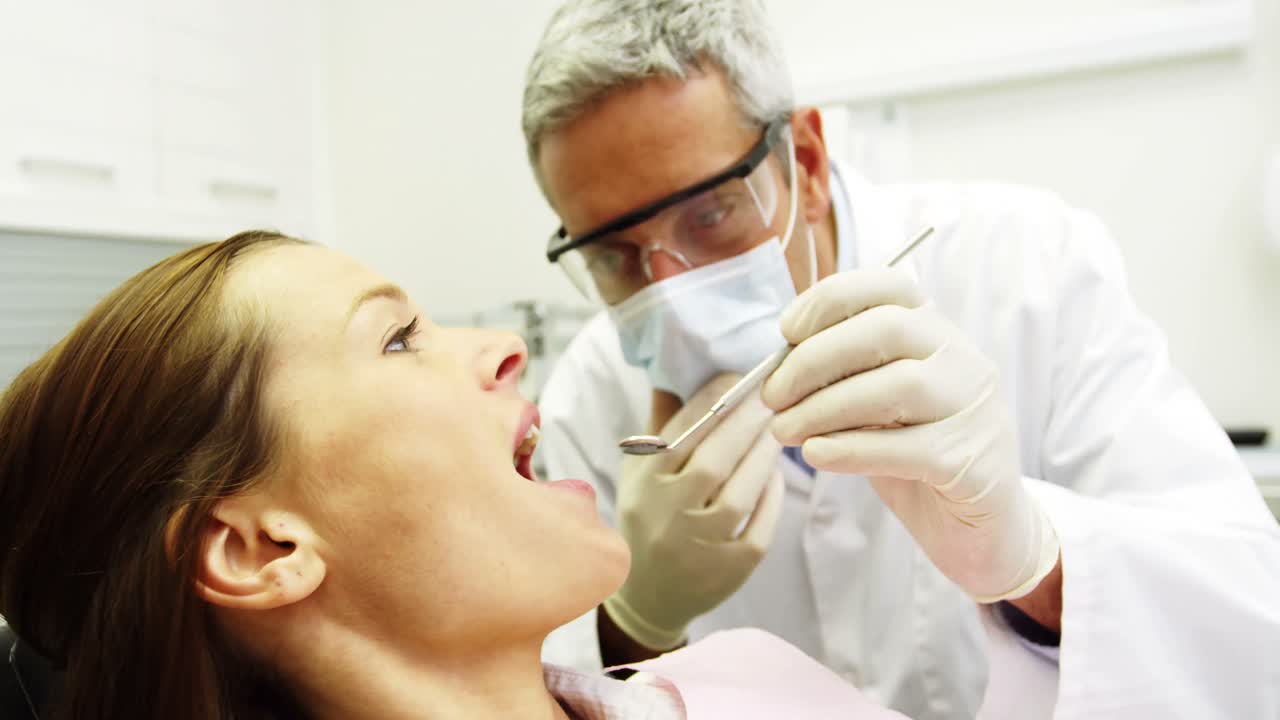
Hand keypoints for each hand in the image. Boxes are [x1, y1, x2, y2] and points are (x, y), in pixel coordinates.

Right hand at [605, 374, 785, 649]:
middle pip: (712, 462)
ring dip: (762, 457)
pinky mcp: (729, 570)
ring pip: (738, 495)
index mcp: (643, 485)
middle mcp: (666, 516)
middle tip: (771, 396)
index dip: (711, 401)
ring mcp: (697, 546)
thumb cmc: (648, 518)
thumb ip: (663, 427)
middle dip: (745, 423)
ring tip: (777, 430)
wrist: (647, 596)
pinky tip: (776, 475)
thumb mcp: (639, 474)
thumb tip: (685, 373)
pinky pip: (758, 527)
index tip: (736, 378)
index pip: (678, 434)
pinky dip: (771, 497)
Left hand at [763, 269, 1057, 602]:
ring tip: (785, 432)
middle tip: (773, 395)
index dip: (831, 299)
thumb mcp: (875, 406)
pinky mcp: (975, 462)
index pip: (891, 287)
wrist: (980, 528)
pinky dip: (852, 449)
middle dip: (815, 358)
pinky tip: (817, 455)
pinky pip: (908, 447)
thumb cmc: (915, 456)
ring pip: (899, 386)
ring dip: (825, 407)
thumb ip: (843, 378)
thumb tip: (778, 367)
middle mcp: (963, 359)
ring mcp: (976, 408)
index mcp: (937, 333)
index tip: (786, 332)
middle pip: (887, 330)